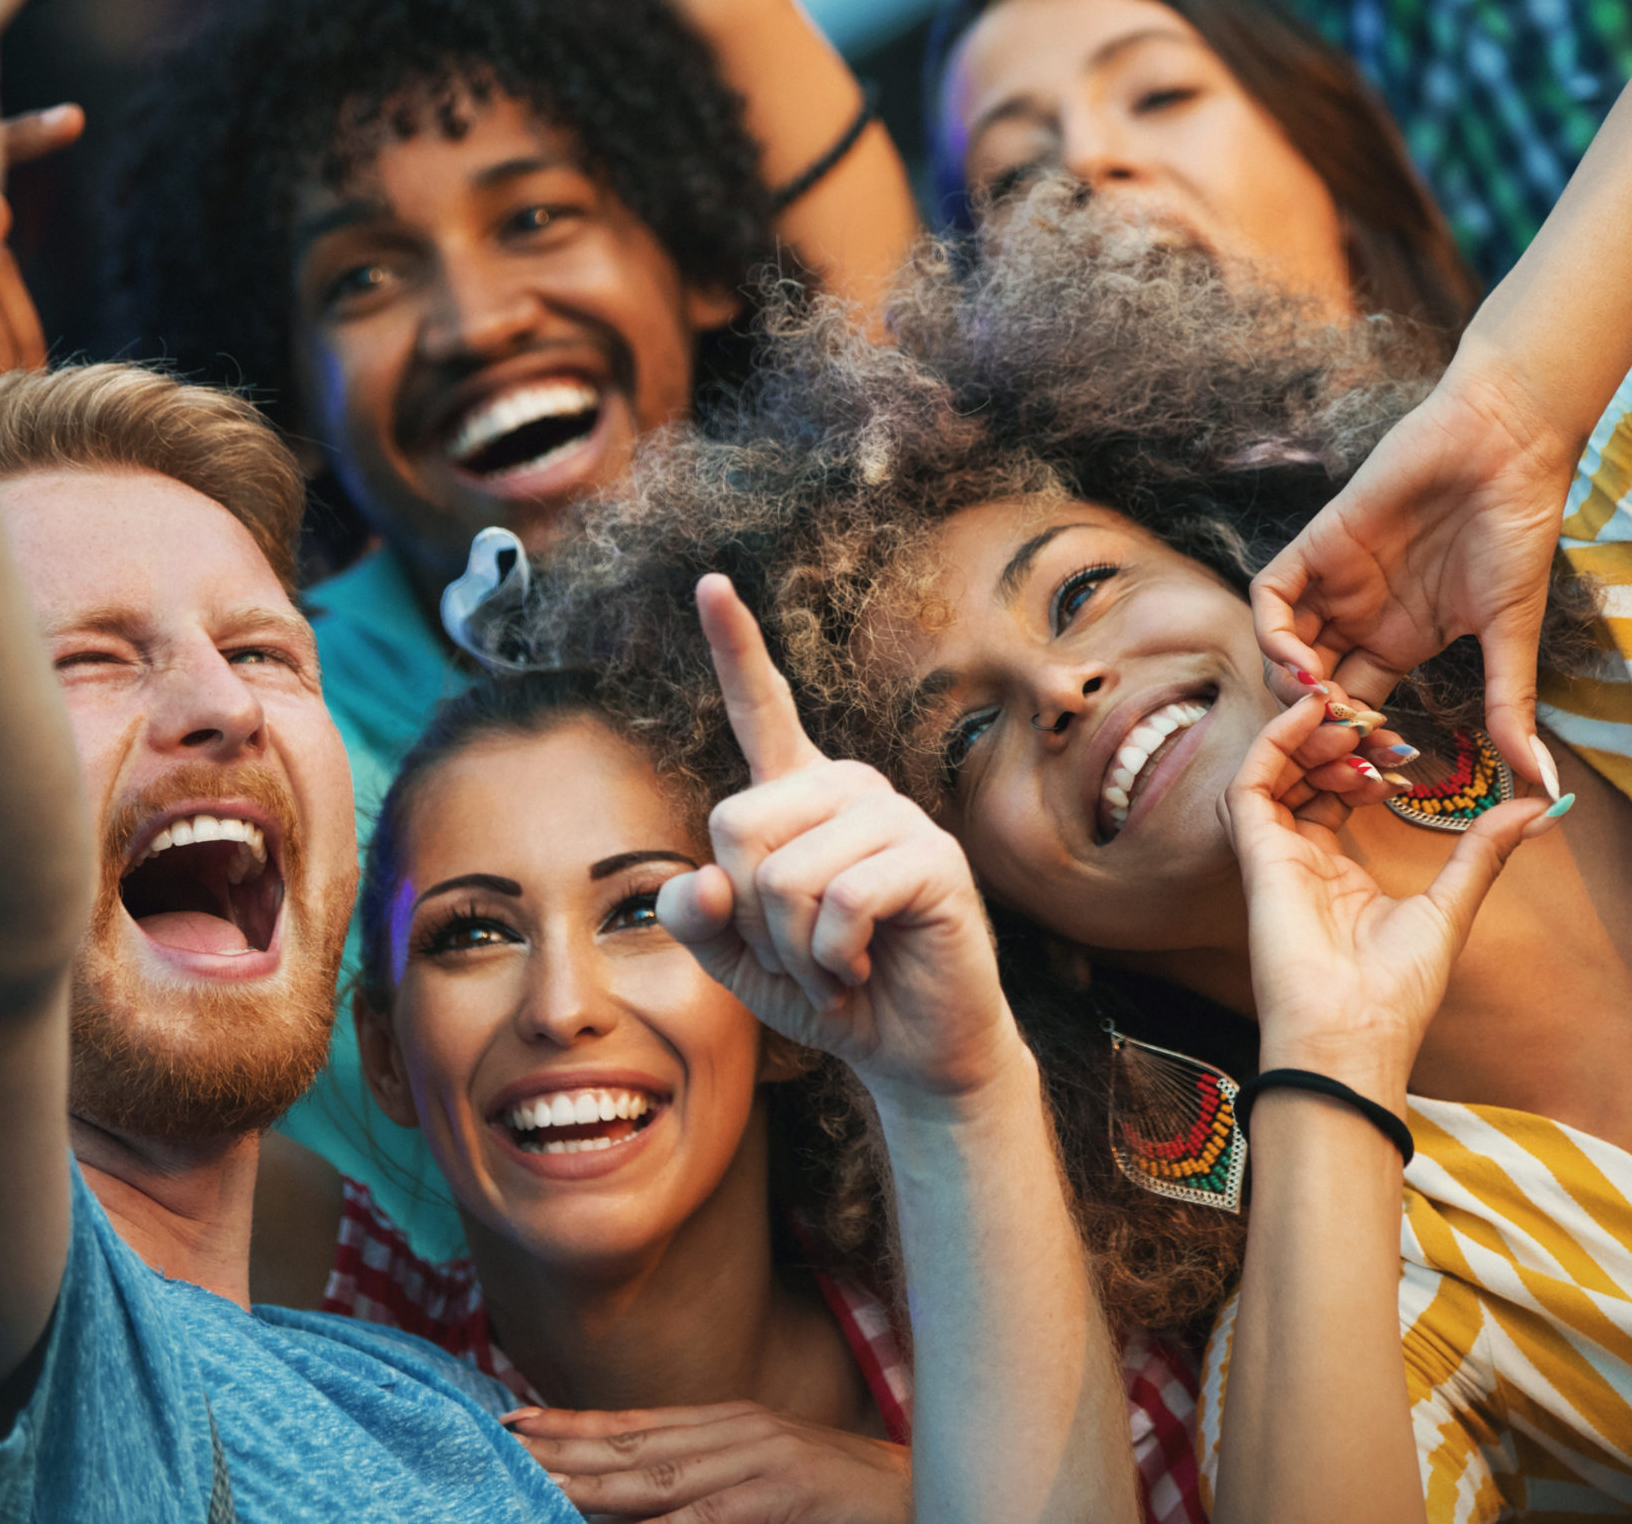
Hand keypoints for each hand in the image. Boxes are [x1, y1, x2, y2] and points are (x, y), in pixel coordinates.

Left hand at [509, 1400, 911, 1523]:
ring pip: (656, 1478)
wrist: (932, 1495)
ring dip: (587, 1481)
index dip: (571, 1424)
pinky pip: (710, 1518)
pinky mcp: (786, 1492)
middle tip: (496, 1441)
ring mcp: (762, 1458)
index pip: (634, 1425)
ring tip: (532, 1478)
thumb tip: (641, 1508)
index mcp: (731, 1427)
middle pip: (630, 1444)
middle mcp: (737, 1431)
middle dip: (559, 1446)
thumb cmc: (847, 1506)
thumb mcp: (768, 1491)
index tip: (509, 1420)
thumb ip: (710, 1494)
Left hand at [656, 575, 1020, 1105]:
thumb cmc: (828, 990)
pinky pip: (841, 903)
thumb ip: (700, 920)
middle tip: (798, 951)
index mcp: (797, 795)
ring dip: (794, 950)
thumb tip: (701, 881)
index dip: (734, 647)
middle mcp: (846, 788)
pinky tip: (860, 968)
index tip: (709, 582)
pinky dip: (833, 958)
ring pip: (786, 875)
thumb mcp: (739, 962)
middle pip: (734, 822)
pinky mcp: (932, 859)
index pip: (760, 710)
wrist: (912, 1049)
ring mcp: (894, 817)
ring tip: (835, 965)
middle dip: (749, 914)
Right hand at [1223, 694, 1555, 1098]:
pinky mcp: (1256, 854)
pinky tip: (1314, 715)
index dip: (1364, 760)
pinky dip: (1277, 741)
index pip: (1334, 796)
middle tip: (1373, 716)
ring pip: (1273, 770)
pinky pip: (1252, 782)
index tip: (1403, 749)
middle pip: (1300, 775)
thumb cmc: (1395, 994)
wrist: (1355, 1035)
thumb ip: (1482, 851)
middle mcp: (1299, 861)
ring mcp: (1274, 856)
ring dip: (1309, 732)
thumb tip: (1539, 808)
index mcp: (1337, 876)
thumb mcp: (1451, 906)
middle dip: (1334, 737)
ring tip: (1352, 712)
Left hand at [1249, 368, 1577, 794]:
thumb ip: (1509, 704)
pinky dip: (1274, 633)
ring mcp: (1334, 583)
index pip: (1357, 707)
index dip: (1355, 744)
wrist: (1507, 447)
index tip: (1370, 777)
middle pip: (1311, 687)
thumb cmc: (1516, 530)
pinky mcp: (1317, 545)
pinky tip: (1300, 662)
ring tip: (1321, 711)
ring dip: (1290, 687)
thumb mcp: (1511, 630)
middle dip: (1315, 725)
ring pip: (1284, 648)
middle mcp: (1359, 617)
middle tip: (1334, 753)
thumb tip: (1543, 782)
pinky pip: (1272, 596)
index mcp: (1399, 642)